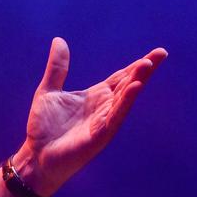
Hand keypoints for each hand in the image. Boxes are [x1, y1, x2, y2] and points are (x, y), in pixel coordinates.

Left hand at [12, 37, 166, 195]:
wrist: (35, 156)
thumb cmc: (43, 128)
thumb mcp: (48, 91)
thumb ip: (57, 67)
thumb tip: (59, 40)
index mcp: (96, 96)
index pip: (121, 77)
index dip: (136, 65)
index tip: (157, 53)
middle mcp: (104, 108)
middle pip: (128, 84)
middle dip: (144, 69)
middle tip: (161, 53)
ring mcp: (104, 122)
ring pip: (124, 99)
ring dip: (136, 81)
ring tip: (147, 65)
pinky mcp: (99, 136)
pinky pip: (115, 117)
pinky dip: (124, 102)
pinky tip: (134, 88)